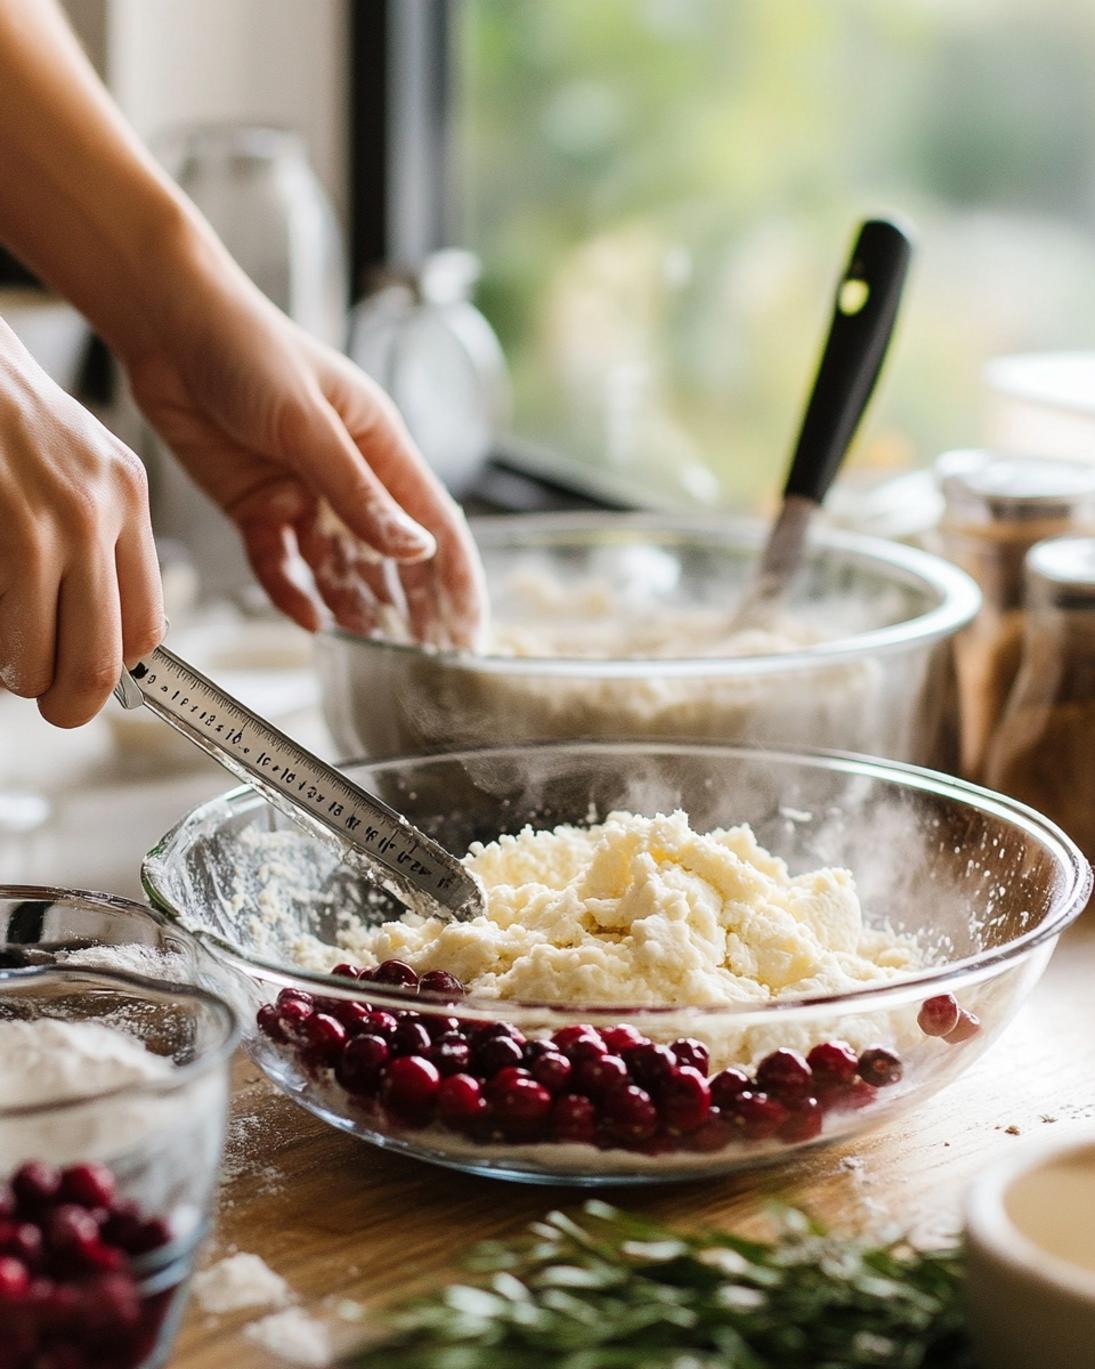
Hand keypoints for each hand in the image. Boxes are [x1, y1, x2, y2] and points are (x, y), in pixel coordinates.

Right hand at [0, 321, 162, 725]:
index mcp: (127, 494)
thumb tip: (99, 625)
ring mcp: (45, 518)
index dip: (113, 669)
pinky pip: (1, 623)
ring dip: (16, 676)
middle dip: (70, 702)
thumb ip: (98, 534)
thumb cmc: (1, 407)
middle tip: (47, 703)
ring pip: (42, 655)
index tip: (85, 677)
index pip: (147, 624)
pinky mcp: (4, 522)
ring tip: (5, 661)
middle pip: (103, 658)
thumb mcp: (78, 462)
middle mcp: (98, 509)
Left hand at [125, 279, 486, 647]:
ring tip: (372, 650)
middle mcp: (349, 476)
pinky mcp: (257, 508)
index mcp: (381, 446)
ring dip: (355, 604)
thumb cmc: (248, 349)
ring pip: (338, 566)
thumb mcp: (308, 424)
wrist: (166, 327)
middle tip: (427, 655)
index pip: (435, 522)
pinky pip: (280, 563)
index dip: (457, 576)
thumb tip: (416, 550)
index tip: (470, 625)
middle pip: (391, 554)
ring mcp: (303, 495)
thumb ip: (358, 493)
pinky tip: (309, 620)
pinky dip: (292, 592)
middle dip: (411, 603)